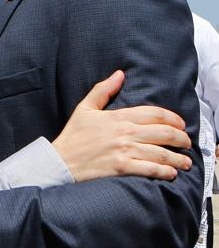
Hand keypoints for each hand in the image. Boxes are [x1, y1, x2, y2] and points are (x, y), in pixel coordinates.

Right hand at [53, 71, 190, 181]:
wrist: (60, 160)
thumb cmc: (73, 135)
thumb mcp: (85, 108)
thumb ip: (103, 89)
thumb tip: (119, 74)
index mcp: (118, 117)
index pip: (155, 114)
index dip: (173, 119)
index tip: (181, 125)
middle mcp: (125, 133)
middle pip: (164, 133)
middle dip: (182, 139)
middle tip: (186, 144)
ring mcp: (124, 151)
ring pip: (162, 153)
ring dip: (178, 158)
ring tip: (185, 162)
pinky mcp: (122, 168)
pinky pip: (151, 169)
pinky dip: (165, 172)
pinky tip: (171, 173)